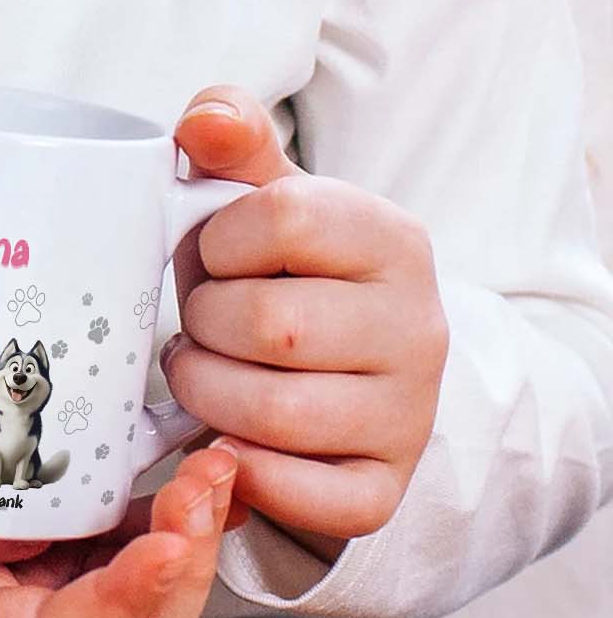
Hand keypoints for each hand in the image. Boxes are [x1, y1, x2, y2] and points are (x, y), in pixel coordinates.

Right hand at [0, 447, 238, 617]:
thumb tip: (26, 516)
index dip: (130, 600)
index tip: (169, 540)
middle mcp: (7, 616)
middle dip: (187, 569)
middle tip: (209, 479)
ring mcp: (26, 580)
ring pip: (138, 591)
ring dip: (188, 537)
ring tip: (212, 460)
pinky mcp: (31, 539)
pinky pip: (114, 541)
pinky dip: (161, 509)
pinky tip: (177, 455)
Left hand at [166, 86, 449, 550]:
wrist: (351, 371)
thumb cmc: (286, 277)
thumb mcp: (264, 199)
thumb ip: (232, 142)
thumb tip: (202, 120)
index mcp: (393, 239)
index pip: (280, 217)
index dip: (217, 241)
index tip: (215, 258)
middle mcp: (419, 328)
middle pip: (269, 326)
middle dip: (202, 328)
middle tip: (197, 329)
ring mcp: (409, 416)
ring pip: (272, 416)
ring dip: (206, 397)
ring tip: (203, 377)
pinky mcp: (382, 489)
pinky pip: (303, 497)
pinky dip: (245, 474)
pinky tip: (226, 443)